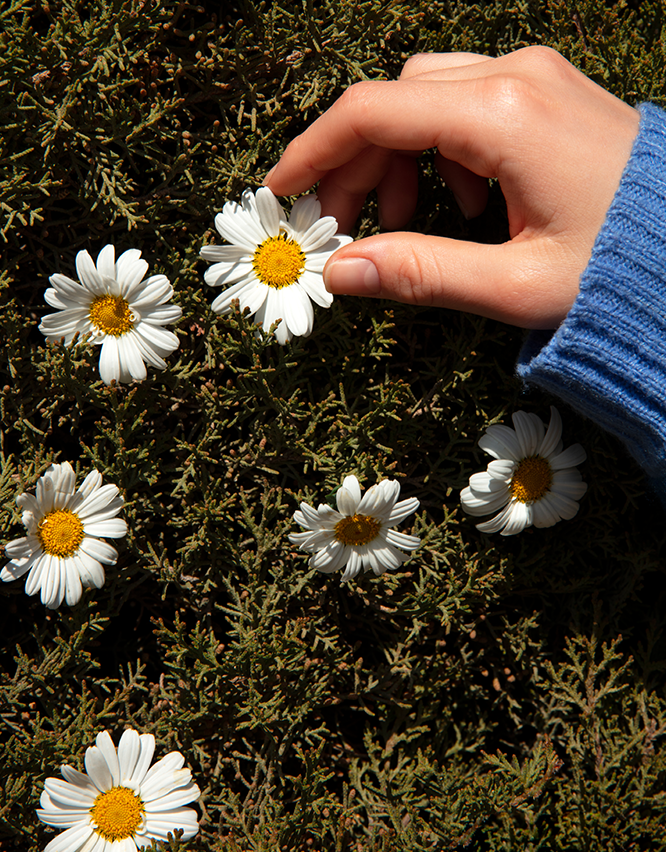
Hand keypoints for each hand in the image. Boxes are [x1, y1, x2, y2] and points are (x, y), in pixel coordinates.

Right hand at [264, 47, 639, 327]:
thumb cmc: (620, 270)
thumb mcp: (514, 285)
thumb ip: (421, 274)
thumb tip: (339, 271)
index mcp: (505, 115)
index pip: (372, 112)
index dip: (314, 152)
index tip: (282, 192)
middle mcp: (517, 77)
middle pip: (394, 101)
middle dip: (354, 165)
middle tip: (340, 230)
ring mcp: (536, 78)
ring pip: (427, 96)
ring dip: (396, 157)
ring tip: (402, 222)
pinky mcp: (548, 93)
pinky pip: (468, 102)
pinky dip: (440, 149)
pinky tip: (463, 203)